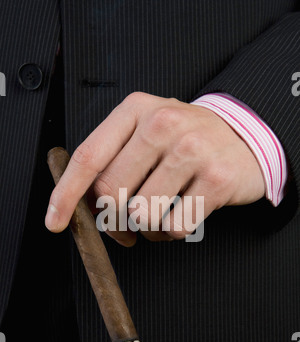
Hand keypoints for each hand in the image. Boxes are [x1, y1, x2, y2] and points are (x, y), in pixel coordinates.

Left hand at [45, 92, 264, 245]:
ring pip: (142, 215)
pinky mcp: (217, 179)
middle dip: (112, 221)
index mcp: (136, 110)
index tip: (55, 222)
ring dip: (145, 228)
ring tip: (159, 213)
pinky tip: (182, 213)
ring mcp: (192, 151)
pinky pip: (175, 227)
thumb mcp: (146, 131)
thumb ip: (113, 158)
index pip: (88, 157)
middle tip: (123, 226)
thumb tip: (80, 205)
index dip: (65, 195)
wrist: (245, 135)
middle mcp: (162, 124)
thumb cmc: (186, 138)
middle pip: (111, 193)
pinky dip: (172, 232)